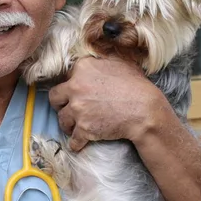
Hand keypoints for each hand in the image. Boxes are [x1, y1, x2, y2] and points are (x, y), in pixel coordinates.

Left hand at [48, 56, 166, 151]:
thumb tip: (99, 56)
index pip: (67, 76)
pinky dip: (76, 143)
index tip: (75, 91)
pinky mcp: (84, 128)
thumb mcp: (120, 62)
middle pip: (55, 97)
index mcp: (83, 67)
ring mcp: (78, 108)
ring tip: (74, 126)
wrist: (144, 110)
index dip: (71, 84)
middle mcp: (76, 86)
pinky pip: (73, 139)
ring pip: (62, 119)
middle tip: (68, 107)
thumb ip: (103, 58)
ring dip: (68, 123)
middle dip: (60, 103)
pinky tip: (78, 144)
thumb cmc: (136, 85)